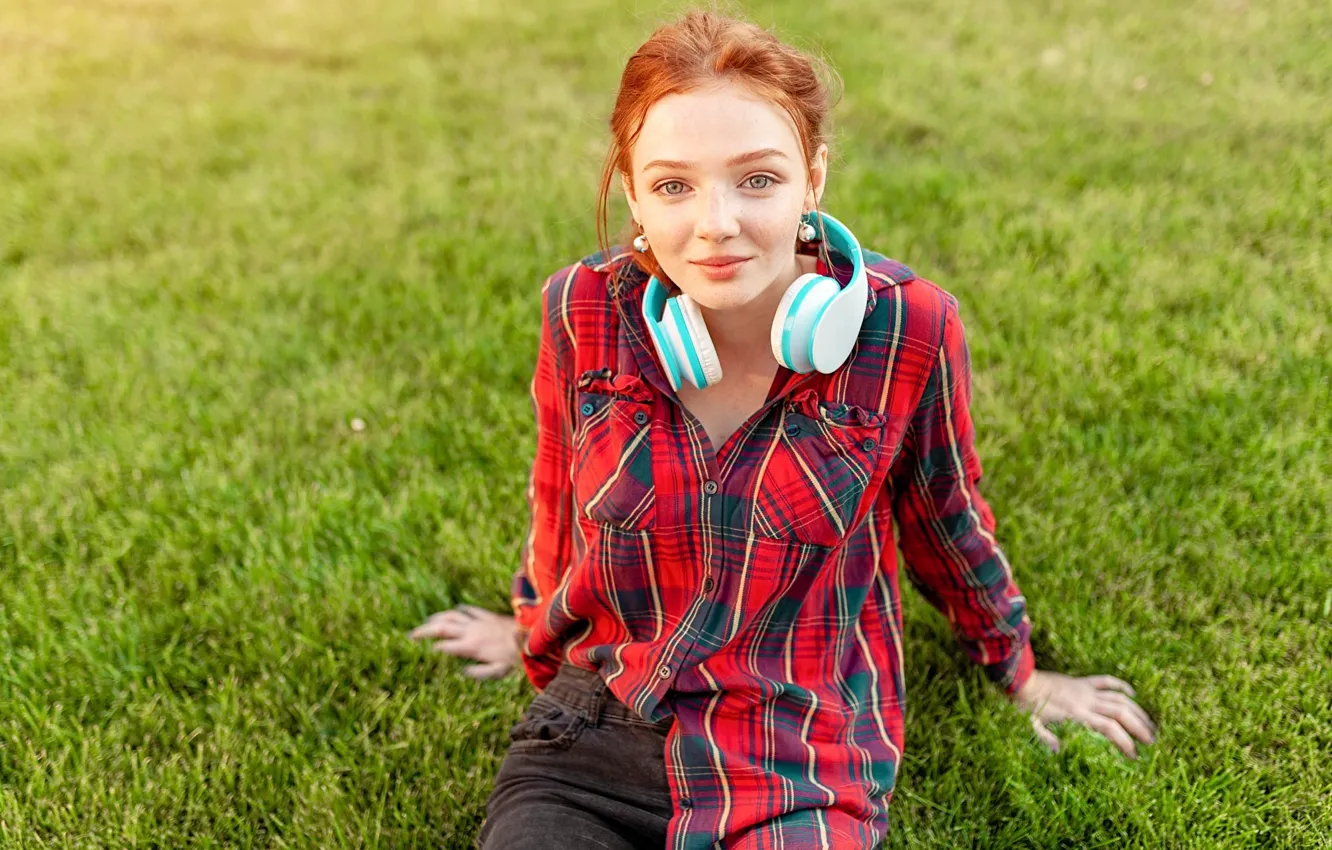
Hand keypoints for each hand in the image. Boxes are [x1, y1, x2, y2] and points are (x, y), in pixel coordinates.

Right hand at [408, 605, 518, 679]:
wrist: (531, 637)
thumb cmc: (515, 658)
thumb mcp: (498, 671)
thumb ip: (479, 672)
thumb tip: (463, 671)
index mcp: (472, 646)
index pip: (446, 646)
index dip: (434, 648)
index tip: (425, 651)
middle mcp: (472, 631)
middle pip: (443, 628)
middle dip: (425, 631)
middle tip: (412, 635)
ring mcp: (478, 621)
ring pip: (452, 616)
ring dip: (437, 618)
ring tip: (426, 622)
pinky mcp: (487, 615)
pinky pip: (469, 609)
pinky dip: (459, 609)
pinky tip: (454, 610)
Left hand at [1009, 669, 1156, 758]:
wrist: (1021, 680)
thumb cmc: (1026, 706)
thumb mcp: (1032, 725)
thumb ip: (1045, 737)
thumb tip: (1058, 751)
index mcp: (1076, 714)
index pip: (1109, 728)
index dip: (1124, 742)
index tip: (1134, 756)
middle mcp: (1086, 701)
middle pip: (1121, 712)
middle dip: (1139, 727)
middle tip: (1152, 742)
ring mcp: (1086, 689)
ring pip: (1119, 697)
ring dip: (1137, 710)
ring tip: (1150, 724)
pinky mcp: (1083, 681)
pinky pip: (1106, 681)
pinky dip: (1121, 686)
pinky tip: (1133, 694)